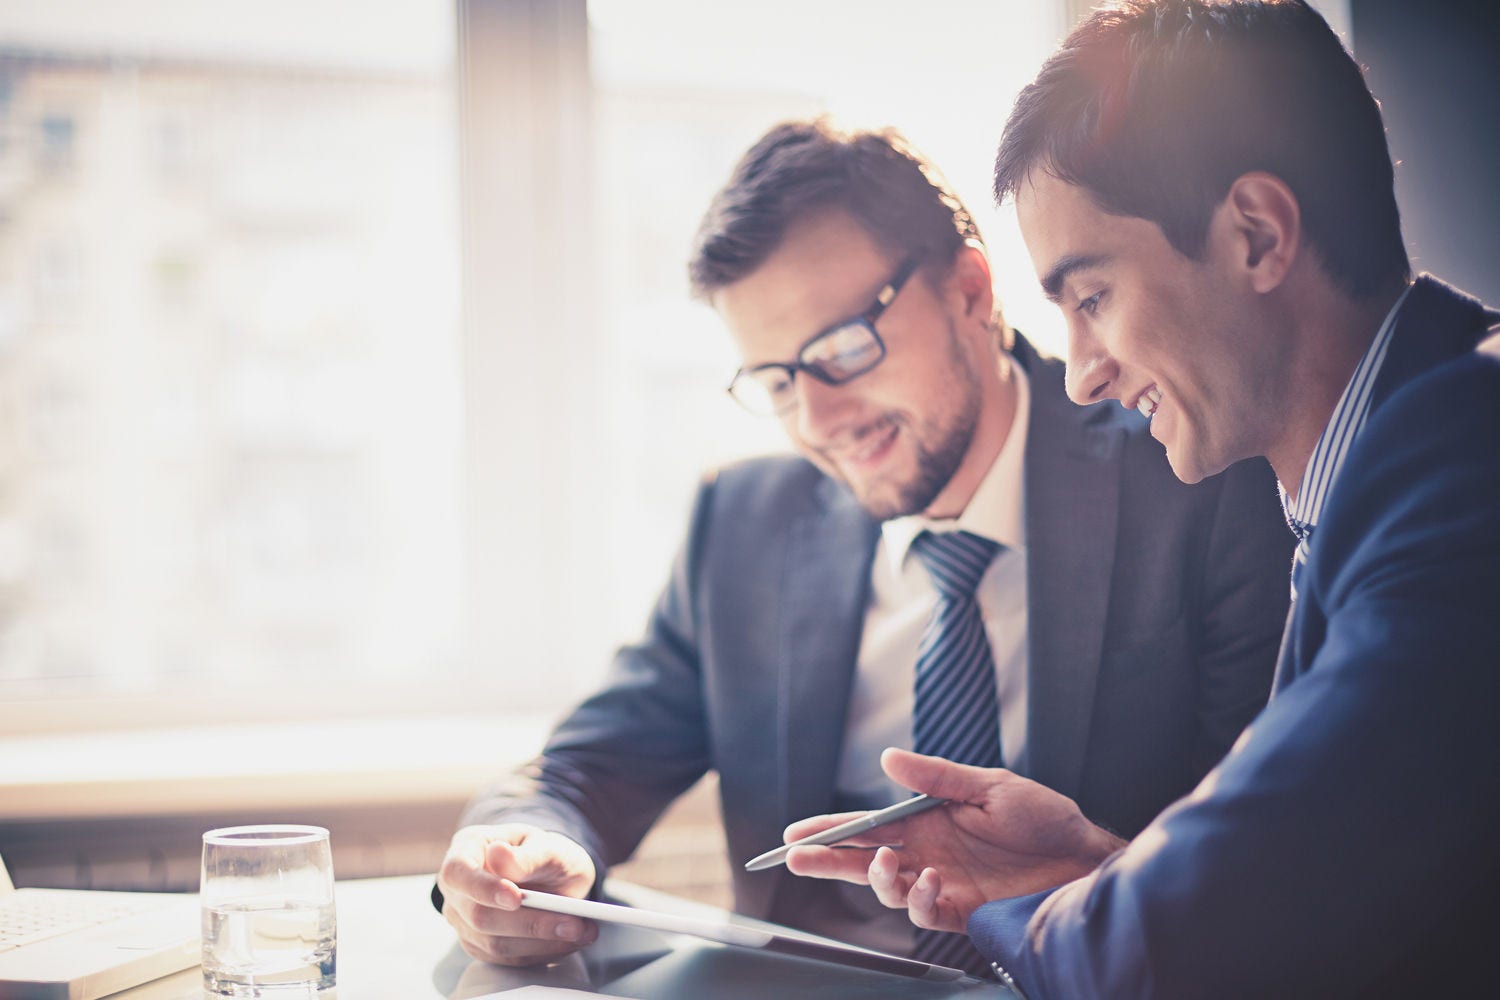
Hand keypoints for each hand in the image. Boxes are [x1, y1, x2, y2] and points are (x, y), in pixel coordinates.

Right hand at [437, 823, 598, 966]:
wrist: (552, 873)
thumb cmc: (544, 853)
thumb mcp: (546, 845)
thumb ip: (527, 854)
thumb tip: (498, 855)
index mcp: (466, 849)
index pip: (457, 872)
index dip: (482, 888)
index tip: (515, 898)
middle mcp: (458, 889)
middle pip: (478, 915)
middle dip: (529, 923)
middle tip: (574, 922)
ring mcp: (465, 921)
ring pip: (495, 943)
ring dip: (543, 941)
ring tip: (582, 931)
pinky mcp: (482, 946)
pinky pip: (509, 958)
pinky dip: (544, 952)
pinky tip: (570, 941)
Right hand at [784, 748, 1124, 932]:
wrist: (1083, 857)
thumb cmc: (1042, 817)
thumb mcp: (989, 785)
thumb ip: (936, 777)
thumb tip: (887, 759)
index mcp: (926, 820)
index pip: (867, 826)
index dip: (830, 830)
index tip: (796, 833)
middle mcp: (927, 853)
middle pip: (863, 860)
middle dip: (827, 861)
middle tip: (796, 859)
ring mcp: (943, 883)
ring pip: (888, 889)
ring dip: (876, 878)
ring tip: (884, 863)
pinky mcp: (963, 910)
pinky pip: (925, 912)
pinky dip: (919, 898)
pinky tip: (929, 881)